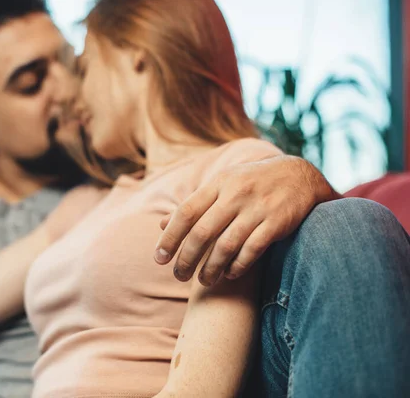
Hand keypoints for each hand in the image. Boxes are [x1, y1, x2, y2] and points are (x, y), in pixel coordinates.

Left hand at [155, 156, 339, 285]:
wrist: (298, 176)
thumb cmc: (250, 184)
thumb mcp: (221, 186)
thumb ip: (193, 205)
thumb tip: (161, 225)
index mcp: (218, 184)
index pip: (186, 212)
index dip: (170, 237)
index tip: (159, 258)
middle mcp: (235, 195)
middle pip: (202, 232)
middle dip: (187, 259)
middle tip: (179, 276)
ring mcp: (257, 208)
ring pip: (226, 245)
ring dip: (211, 268)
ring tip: (204, 281)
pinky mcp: (277, 223)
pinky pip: (252, 250)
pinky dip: (238, 265)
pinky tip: (229, 274)